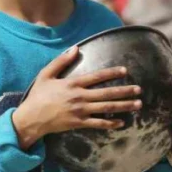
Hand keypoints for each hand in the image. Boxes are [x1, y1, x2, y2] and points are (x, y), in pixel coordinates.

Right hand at [12, 46, 140, 149]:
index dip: (112, 73)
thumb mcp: (46, 74)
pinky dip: (110, 123)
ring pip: (106, 108)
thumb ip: (61, 61)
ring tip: (138, 104)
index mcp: (73, 84)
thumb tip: (75, 48)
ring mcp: (80, 111)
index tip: (125, 71)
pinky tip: (122, 122)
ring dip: (124, 106)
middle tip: (139, 89)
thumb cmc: (38, 95)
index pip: (97, 76)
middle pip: (107, 93)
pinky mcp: (79, 123)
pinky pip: (98, 123)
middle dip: (125, 91)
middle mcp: (80, 97)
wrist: (31, 118)